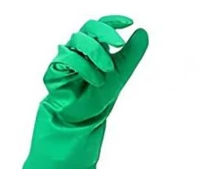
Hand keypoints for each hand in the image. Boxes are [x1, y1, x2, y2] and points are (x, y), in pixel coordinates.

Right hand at [22, 15, 148, 168]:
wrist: (82, 118)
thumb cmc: (99, 95)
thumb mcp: (121, 73)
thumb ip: (132, 53)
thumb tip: (144, 32)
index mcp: (95, 46)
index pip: (101, 25)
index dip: (113, 20)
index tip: (130, 22)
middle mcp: (79, 48)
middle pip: (89, 27)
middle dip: (105, 32)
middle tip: (119, 43)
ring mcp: (66, 56)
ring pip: (79, 40)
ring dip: (97, 54)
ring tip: (107, 72)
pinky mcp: (55, 68)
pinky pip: (68, 57)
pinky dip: (85, 67)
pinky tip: (94, 81)